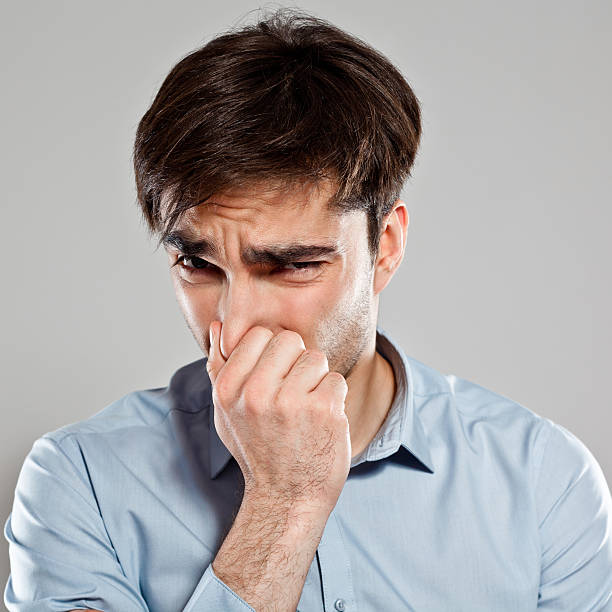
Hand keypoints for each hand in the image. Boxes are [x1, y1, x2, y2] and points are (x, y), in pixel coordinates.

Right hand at [206, 321, 351, 513]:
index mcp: (229, 388)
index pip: (259, 334)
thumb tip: (218, 325)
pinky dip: (334, 399)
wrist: (286, 498)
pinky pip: (336, 380)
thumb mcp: (226, 412)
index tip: (273, 379)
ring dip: (316, 381)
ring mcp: (290, 401)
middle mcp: (256, 393)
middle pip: (290, 340)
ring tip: (305, 410)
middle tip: (292, 394)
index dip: (272, 354)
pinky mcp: (323, 410)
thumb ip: (219, 368)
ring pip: (316, 358)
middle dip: (296, 363)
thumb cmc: (256, 450)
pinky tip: (320, 422)